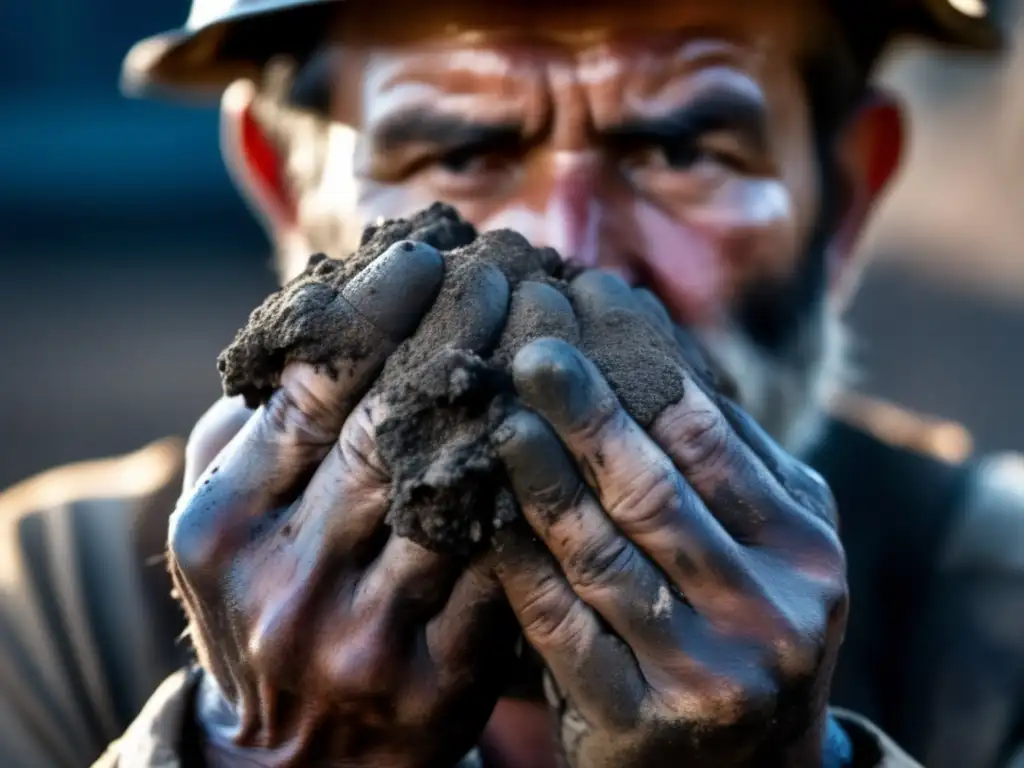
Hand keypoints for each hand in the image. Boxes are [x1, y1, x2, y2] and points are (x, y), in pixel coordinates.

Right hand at [169, 241, 516, 767]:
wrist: (293, 757)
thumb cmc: (261, 600)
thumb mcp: (221, 520)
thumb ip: (245, 429)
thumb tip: (316, 325)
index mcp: (221, 524)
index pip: (307, 395)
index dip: (375, 313)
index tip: (429, 252)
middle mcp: (286, 581)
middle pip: (388, 430)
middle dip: (455, 335)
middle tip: (506, 268)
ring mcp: (365, 636)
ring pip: (457, 492)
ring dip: (511, 397)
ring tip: (549, 326)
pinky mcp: (438, 682)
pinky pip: (502, 566)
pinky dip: (534, 490)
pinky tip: (568, 425)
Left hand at [492, 273, 846, 766]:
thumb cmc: (743, 624)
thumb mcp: (766, 544)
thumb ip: (724, 459)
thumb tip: (650, 343)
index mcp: (809, 550)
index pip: (712, 441)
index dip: (644, 368)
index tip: (590, 310)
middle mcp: (775, 614)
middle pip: (655, 492)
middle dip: (585, 414)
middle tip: (530, 351)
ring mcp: (711, 676)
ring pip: (603, 556)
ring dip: (541, 481)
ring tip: (497, 419)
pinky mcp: (643, 724)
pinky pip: (563, 628)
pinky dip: (519, 566)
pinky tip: (483, 516)